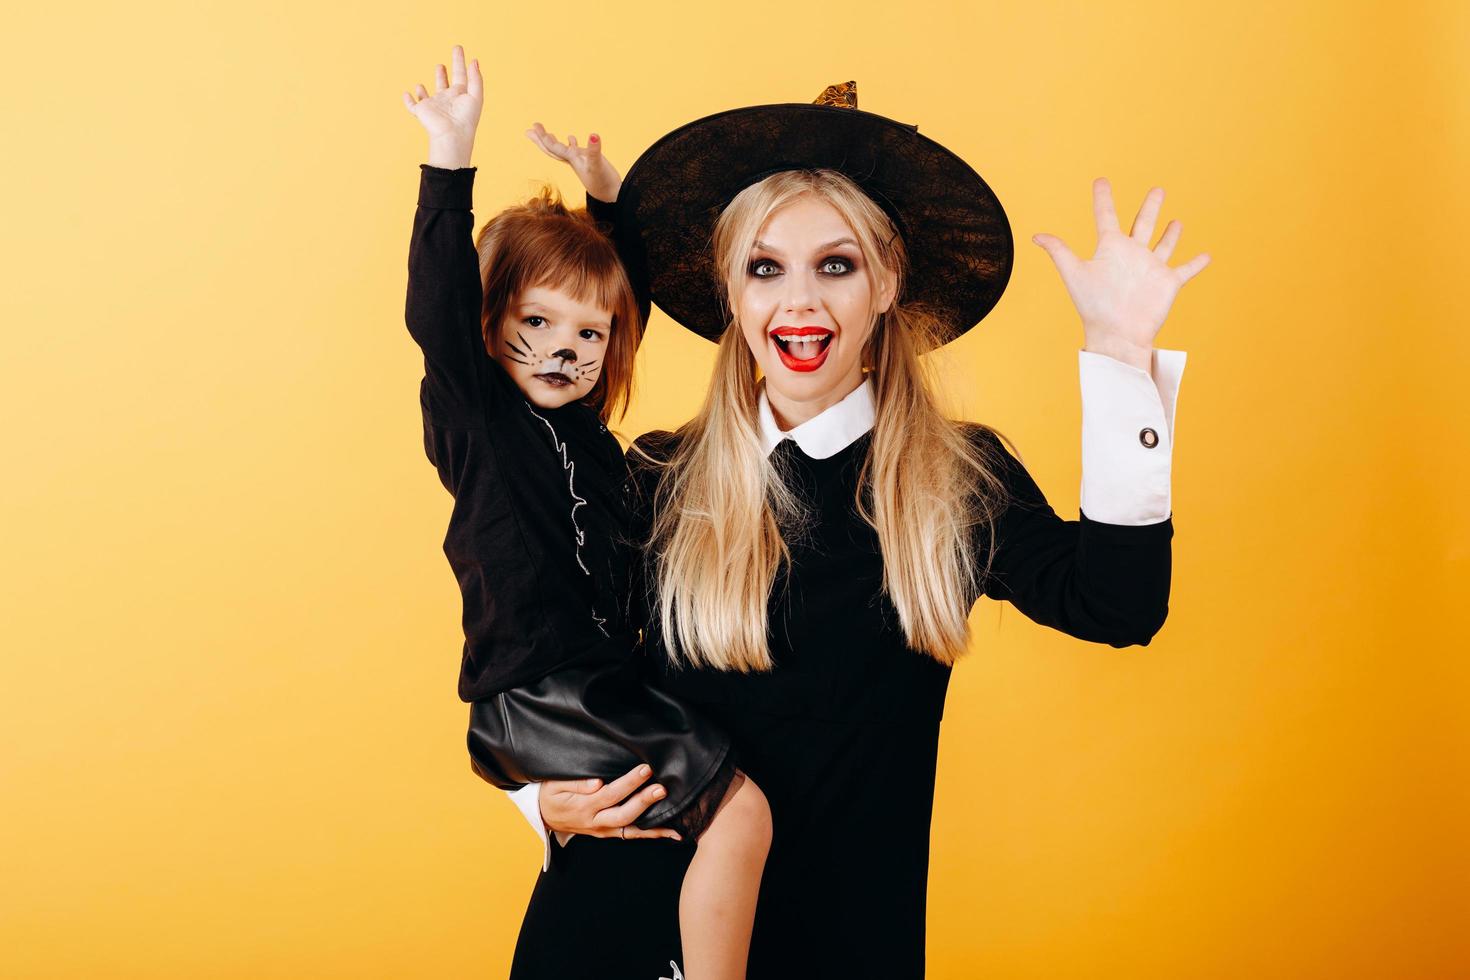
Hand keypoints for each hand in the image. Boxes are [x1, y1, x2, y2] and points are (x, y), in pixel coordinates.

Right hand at [401, 44, 482, 169]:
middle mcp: (446, 100)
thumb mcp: (476, 95)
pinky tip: (406, 93)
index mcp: (459, 96)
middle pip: (444, 84)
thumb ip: (476, 78)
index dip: (460, 61)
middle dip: (443, 74)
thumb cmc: (466, 118)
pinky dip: (408, 100)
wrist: (451, 135)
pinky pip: (412, 105)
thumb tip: (474, 61)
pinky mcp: (421, 112)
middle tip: (442, 63)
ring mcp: (433, 106)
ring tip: (423, 82)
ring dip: (425, 89)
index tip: (458, 48)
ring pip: (428, 95)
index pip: (460, 75)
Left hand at [525, 122, 622, 202]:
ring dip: (552, 141)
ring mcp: (579, 160)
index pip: (553, 147)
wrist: (610, 195)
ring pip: (561, 149)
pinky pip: (575, 150)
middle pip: (552, 149)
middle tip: (528, 130)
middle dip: (540, 139)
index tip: (533, 126)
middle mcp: (572, 160)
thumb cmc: (603, 182)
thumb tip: (594, 135)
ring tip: (544, 133)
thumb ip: (594, 151)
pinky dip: (571, 143)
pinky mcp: (587, 161)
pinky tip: (570, 138)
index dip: (543, 137)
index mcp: (571, 159)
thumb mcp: (597, 165)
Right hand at [540, 763, 682, 839]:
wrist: (544, 815)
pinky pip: (631, 835)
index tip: (646, 769)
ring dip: (654, 824)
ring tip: (676, 817)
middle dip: (644, 802)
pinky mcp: (608, 833)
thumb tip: (597, 783)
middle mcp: (595, 821)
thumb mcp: (555, 784)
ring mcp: (603, 830)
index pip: (611, 794)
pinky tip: (672, 833)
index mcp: (584, 806)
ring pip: (631, 830)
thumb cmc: (551, 794)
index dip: (629, 783)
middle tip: (662, 788)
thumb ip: (575, 783)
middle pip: (624, 814)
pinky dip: (652, 835)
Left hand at [1033, 177, 1210, 367]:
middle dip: (1150, 207)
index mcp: (1110, 248)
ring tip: (1177, 221)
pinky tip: (1206, 255)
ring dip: (1171, 233)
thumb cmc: (1094, 307)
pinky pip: (1186, 269)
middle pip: (1142, 223)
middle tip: (1157, 189)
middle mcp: (1131, 255)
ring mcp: (1151, 268)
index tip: (1101, 181)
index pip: (1106, 216)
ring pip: (1164, 244)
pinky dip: (1197, 262)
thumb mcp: (1075, 274)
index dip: (1103, 198)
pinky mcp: (1168, 282)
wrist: (1117, 335)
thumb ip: (1059, 252)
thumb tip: (1034, 236)